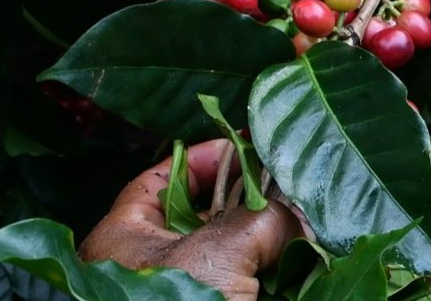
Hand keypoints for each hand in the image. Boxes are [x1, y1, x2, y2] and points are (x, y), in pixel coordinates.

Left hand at [78, 139, 302, 300]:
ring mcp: (182, 294)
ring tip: (306, 223)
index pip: (162, 177)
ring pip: (232, 255)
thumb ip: (262, 219)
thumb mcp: (217, 254)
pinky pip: (245, 285)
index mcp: (124, 237)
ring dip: (269, 241)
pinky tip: (303, 262)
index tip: (248, 144)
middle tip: (289, 186)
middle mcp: (149, 266)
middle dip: (250, 200)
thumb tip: (299, 212)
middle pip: (204, 215)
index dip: (206, 156)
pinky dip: (274, 275)